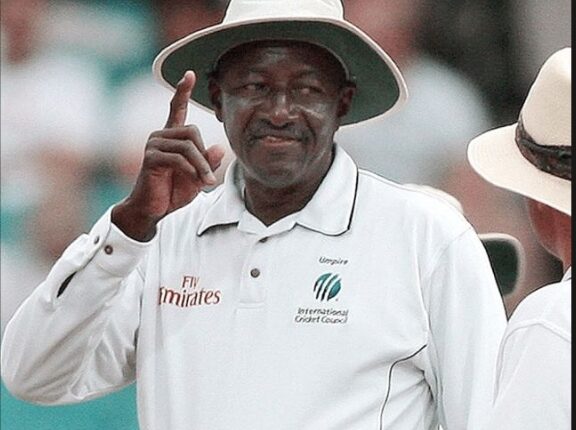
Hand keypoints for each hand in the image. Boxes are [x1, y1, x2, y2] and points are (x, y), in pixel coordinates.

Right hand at [112, 71, 225, 240]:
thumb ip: (208, 162)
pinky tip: (196, 182)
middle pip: (192, 131)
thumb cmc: (173, 193)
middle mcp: (160, 136)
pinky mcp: (151, 157)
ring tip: (207, 182)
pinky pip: (179, 158)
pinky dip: (192, 171)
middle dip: (204, 155)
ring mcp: (154, 145)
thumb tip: (219, 148)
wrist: (152, 211)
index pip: (176, 109)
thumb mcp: (197, 178)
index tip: (189, 73)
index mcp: (171, 137)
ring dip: (201, 166)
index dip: (182, 91)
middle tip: (210, 178)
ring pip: (188, 146)